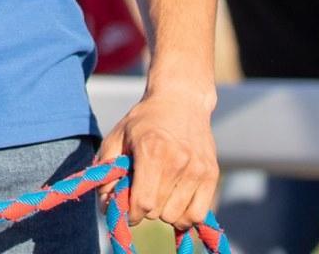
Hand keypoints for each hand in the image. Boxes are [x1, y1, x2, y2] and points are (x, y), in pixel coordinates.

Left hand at [95, 88, 217, 231]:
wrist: (181, 101)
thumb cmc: (144, 121)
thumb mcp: (118, 137)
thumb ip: (107, 169)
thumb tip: (106, 202)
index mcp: (152, 151)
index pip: (143, 202)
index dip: (131, 213)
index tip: (127, 210)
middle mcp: (178, 162)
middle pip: (159, 211)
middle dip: (145, 209)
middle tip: (142, 193)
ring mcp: (198, 170)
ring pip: (178, 217)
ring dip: (164, 212)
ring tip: (159, 195)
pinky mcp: (211, 175)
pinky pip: (198, 214)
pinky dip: (184, 217)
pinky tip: (175, 203)